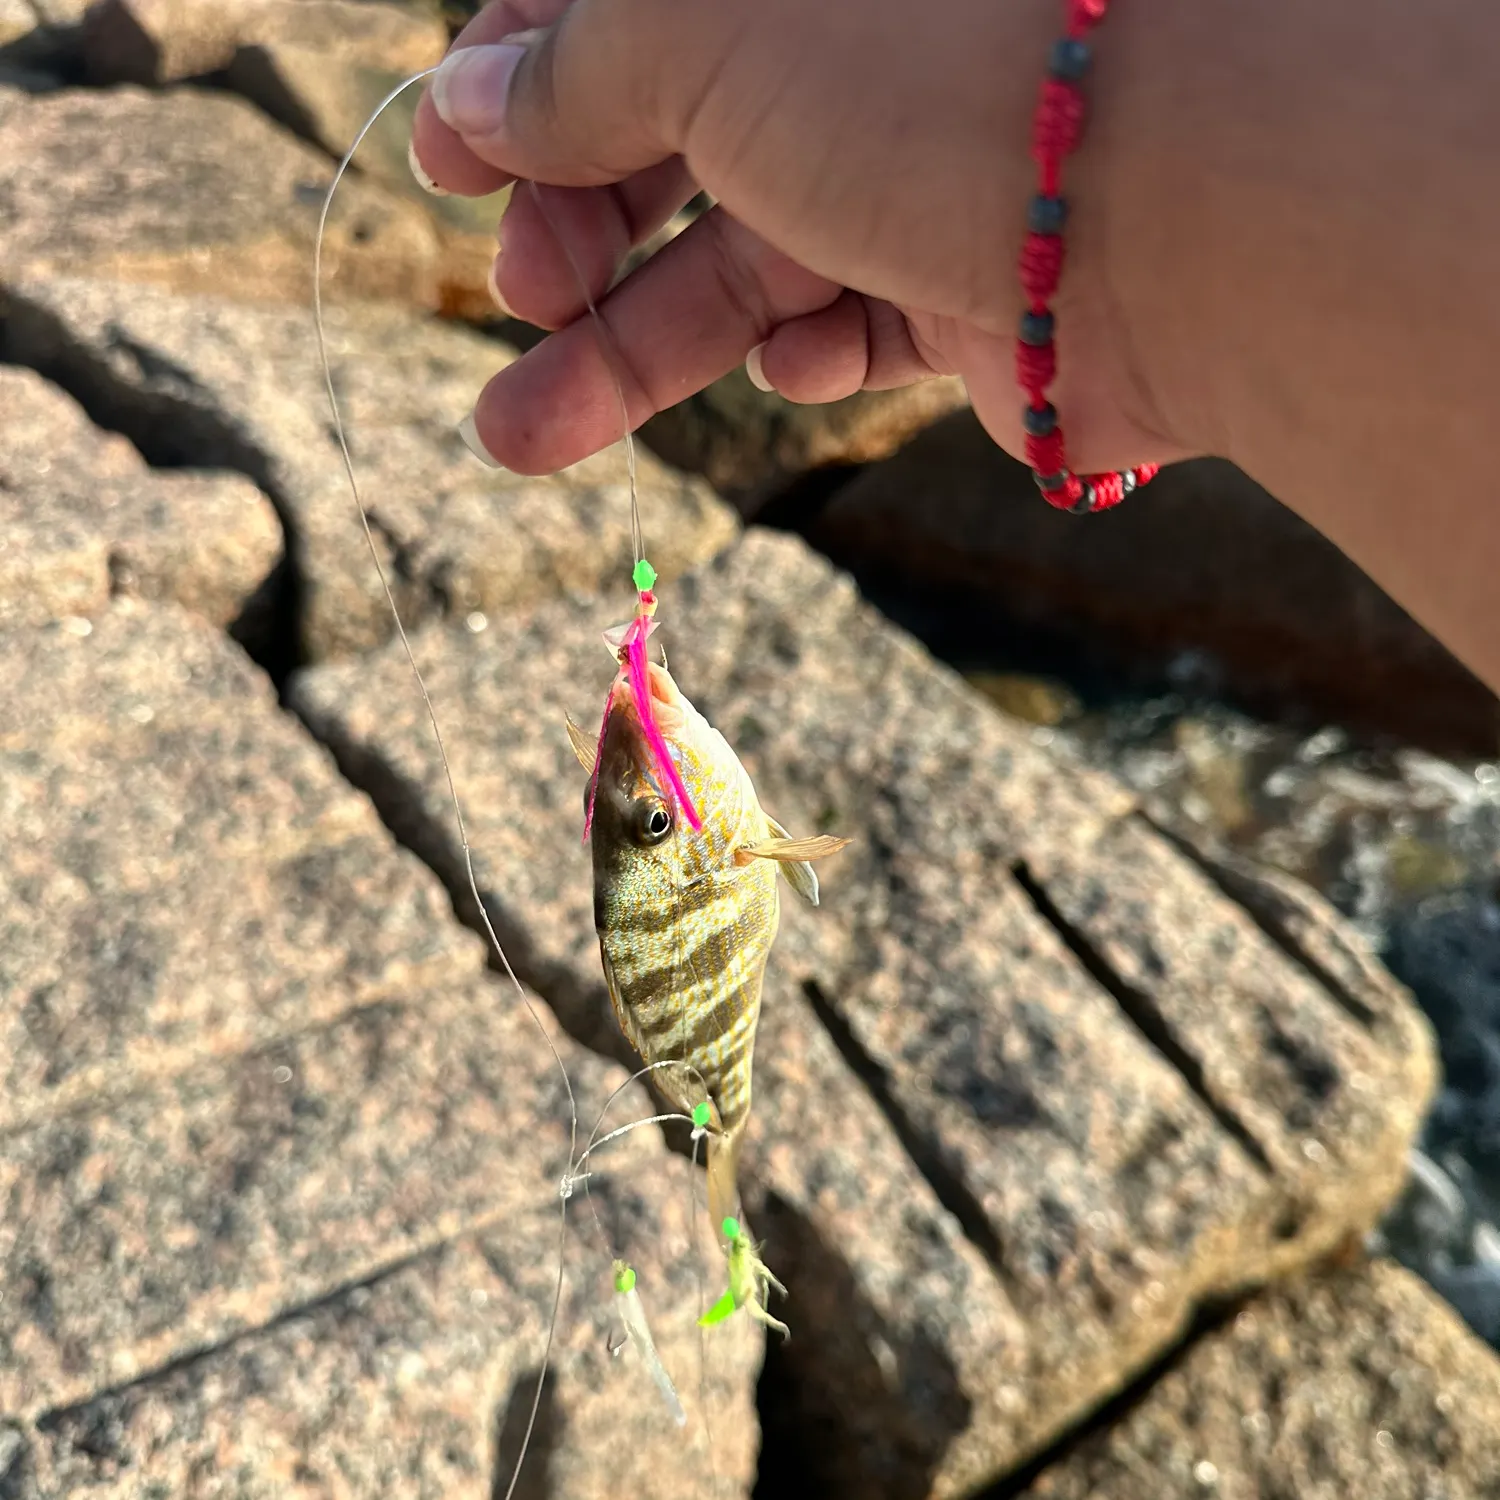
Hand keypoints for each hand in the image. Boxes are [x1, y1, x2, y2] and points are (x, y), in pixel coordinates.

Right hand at [408, 0, 1187, 477]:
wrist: (1184, 207)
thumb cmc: (930, 70)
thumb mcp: (698, 30)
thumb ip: (575, 69)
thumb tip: (475, 100)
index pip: (613, 5)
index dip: (515, 79)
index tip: (443, 164)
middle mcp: (849, 52)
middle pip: (666, 146)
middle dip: (567, 233)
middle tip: (517, 298)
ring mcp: (911, 172)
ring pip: (738, 266)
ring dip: (629, 351)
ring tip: (516, 437)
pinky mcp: (964, 285)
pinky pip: (850, 323)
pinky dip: (808, 351)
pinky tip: (801, 364)